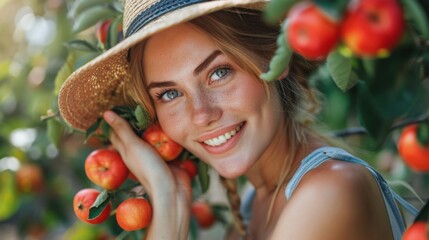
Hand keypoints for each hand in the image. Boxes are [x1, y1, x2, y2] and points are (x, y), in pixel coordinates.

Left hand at [103, 110, 191, 238]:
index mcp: (126, 151)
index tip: (114, 104)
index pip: (116, 133)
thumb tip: (105, 113)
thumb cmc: (149, 168)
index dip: (114, 120)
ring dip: (152, 127)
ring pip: (151, 137)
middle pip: (134, 133)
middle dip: (135, 120)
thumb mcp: (133, 146)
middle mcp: (139, 152)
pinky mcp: (168, 158)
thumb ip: (122, 129)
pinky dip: (167, 135)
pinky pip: (166, 144)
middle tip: (136, 101)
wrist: (172, 190)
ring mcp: (154, 155)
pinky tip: (170, 124)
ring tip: (154, 108)